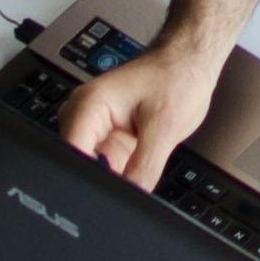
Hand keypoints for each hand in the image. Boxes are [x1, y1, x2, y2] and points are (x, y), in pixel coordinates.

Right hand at [59, 39, 220, 190]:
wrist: (188, 63)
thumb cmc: (177, 77)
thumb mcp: (165, 127)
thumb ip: (145, 167)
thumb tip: (131, 197)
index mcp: (88, 105)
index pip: (71, 154)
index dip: (86, 181)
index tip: (107, 197)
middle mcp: (84, 117)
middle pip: (77, 165)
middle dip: (99, 183)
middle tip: (129, 190)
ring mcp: (94, 130)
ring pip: (92, 171)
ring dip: (112, 180)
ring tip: (137, 172)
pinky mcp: (108, 141)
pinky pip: (106, 168)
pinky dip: (121, 176)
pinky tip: (136, 174)